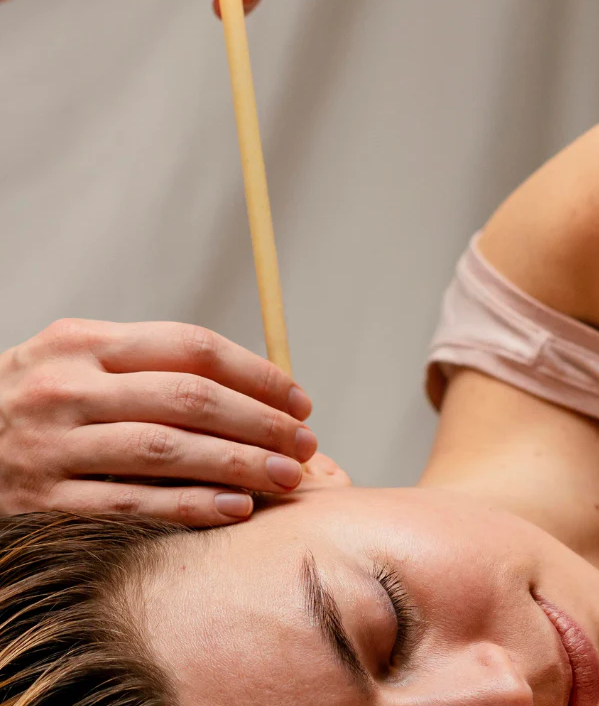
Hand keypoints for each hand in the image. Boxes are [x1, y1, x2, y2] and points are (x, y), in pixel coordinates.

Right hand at [0, 318, 317, 525]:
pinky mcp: (41, 501)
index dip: (256, 373)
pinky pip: (131, 504)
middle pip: (188, 398)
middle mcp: (66, 386)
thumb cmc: (44, 405)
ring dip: (238, 464)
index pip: (191, 347)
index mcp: (84, 341)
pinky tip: (235, 509)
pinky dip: (190, 506)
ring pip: (166, 450)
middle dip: (260, 422)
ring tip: (287, 477)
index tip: (298, 398)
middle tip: (304, 443)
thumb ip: (155, 368)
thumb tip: (255, 389)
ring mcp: (51, 445)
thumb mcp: (84, 364)